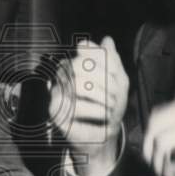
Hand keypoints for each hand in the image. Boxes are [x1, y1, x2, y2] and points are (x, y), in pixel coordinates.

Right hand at [49, 36, 128, 175]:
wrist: (103, 135)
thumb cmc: (108, 106)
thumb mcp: (118, 81)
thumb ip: (113, 60)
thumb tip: (107, 40)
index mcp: (75, 64)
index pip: (86, 50)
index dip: (105, 62)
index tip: (118, 78)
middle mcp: (62, 76)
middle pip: (79, 65)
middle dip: (104, 81)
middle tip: (115, 96)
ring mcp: (56, 93)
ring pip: (78, 84)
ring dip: (101, 97)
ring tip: (110, 108)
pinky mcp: (55, 112)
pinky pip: (76, 106)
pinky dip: (96, 112)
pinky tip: (104, 118)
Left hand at [143, 95, 174, 175]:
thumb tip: (156, 142)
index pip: (160, 113)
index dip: (151, 136)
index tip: (154, 157)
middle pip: (156, 123)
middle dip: (150, 148)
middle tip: (157, 168)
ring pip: (161, 140)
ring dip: (159, 164)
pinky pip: (173, 153)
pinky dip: (170, 170)